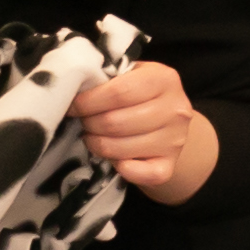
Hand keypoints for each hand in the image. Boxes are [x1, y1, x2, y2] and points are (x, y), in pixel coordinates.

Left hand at [71, 60, 214, 203]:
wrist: (168, 118)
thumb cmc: (138, 93)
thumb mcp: (128, 75)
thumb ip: (107, 79)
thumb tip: (73, 90)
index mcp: (163, 79)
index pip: (118, 92)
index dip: (87, 102)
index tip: (73, 106)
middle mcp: (175, 109)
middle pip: (116, 123)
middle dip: (89, 124)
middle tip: (83, 122)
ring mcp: (176, 139)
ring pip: (120, 149)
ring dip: (97, 145)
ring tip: (93, 136)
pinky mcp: (170, 164)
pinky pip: (144, 174)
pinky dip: (123, 169)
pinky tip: (114, 159)